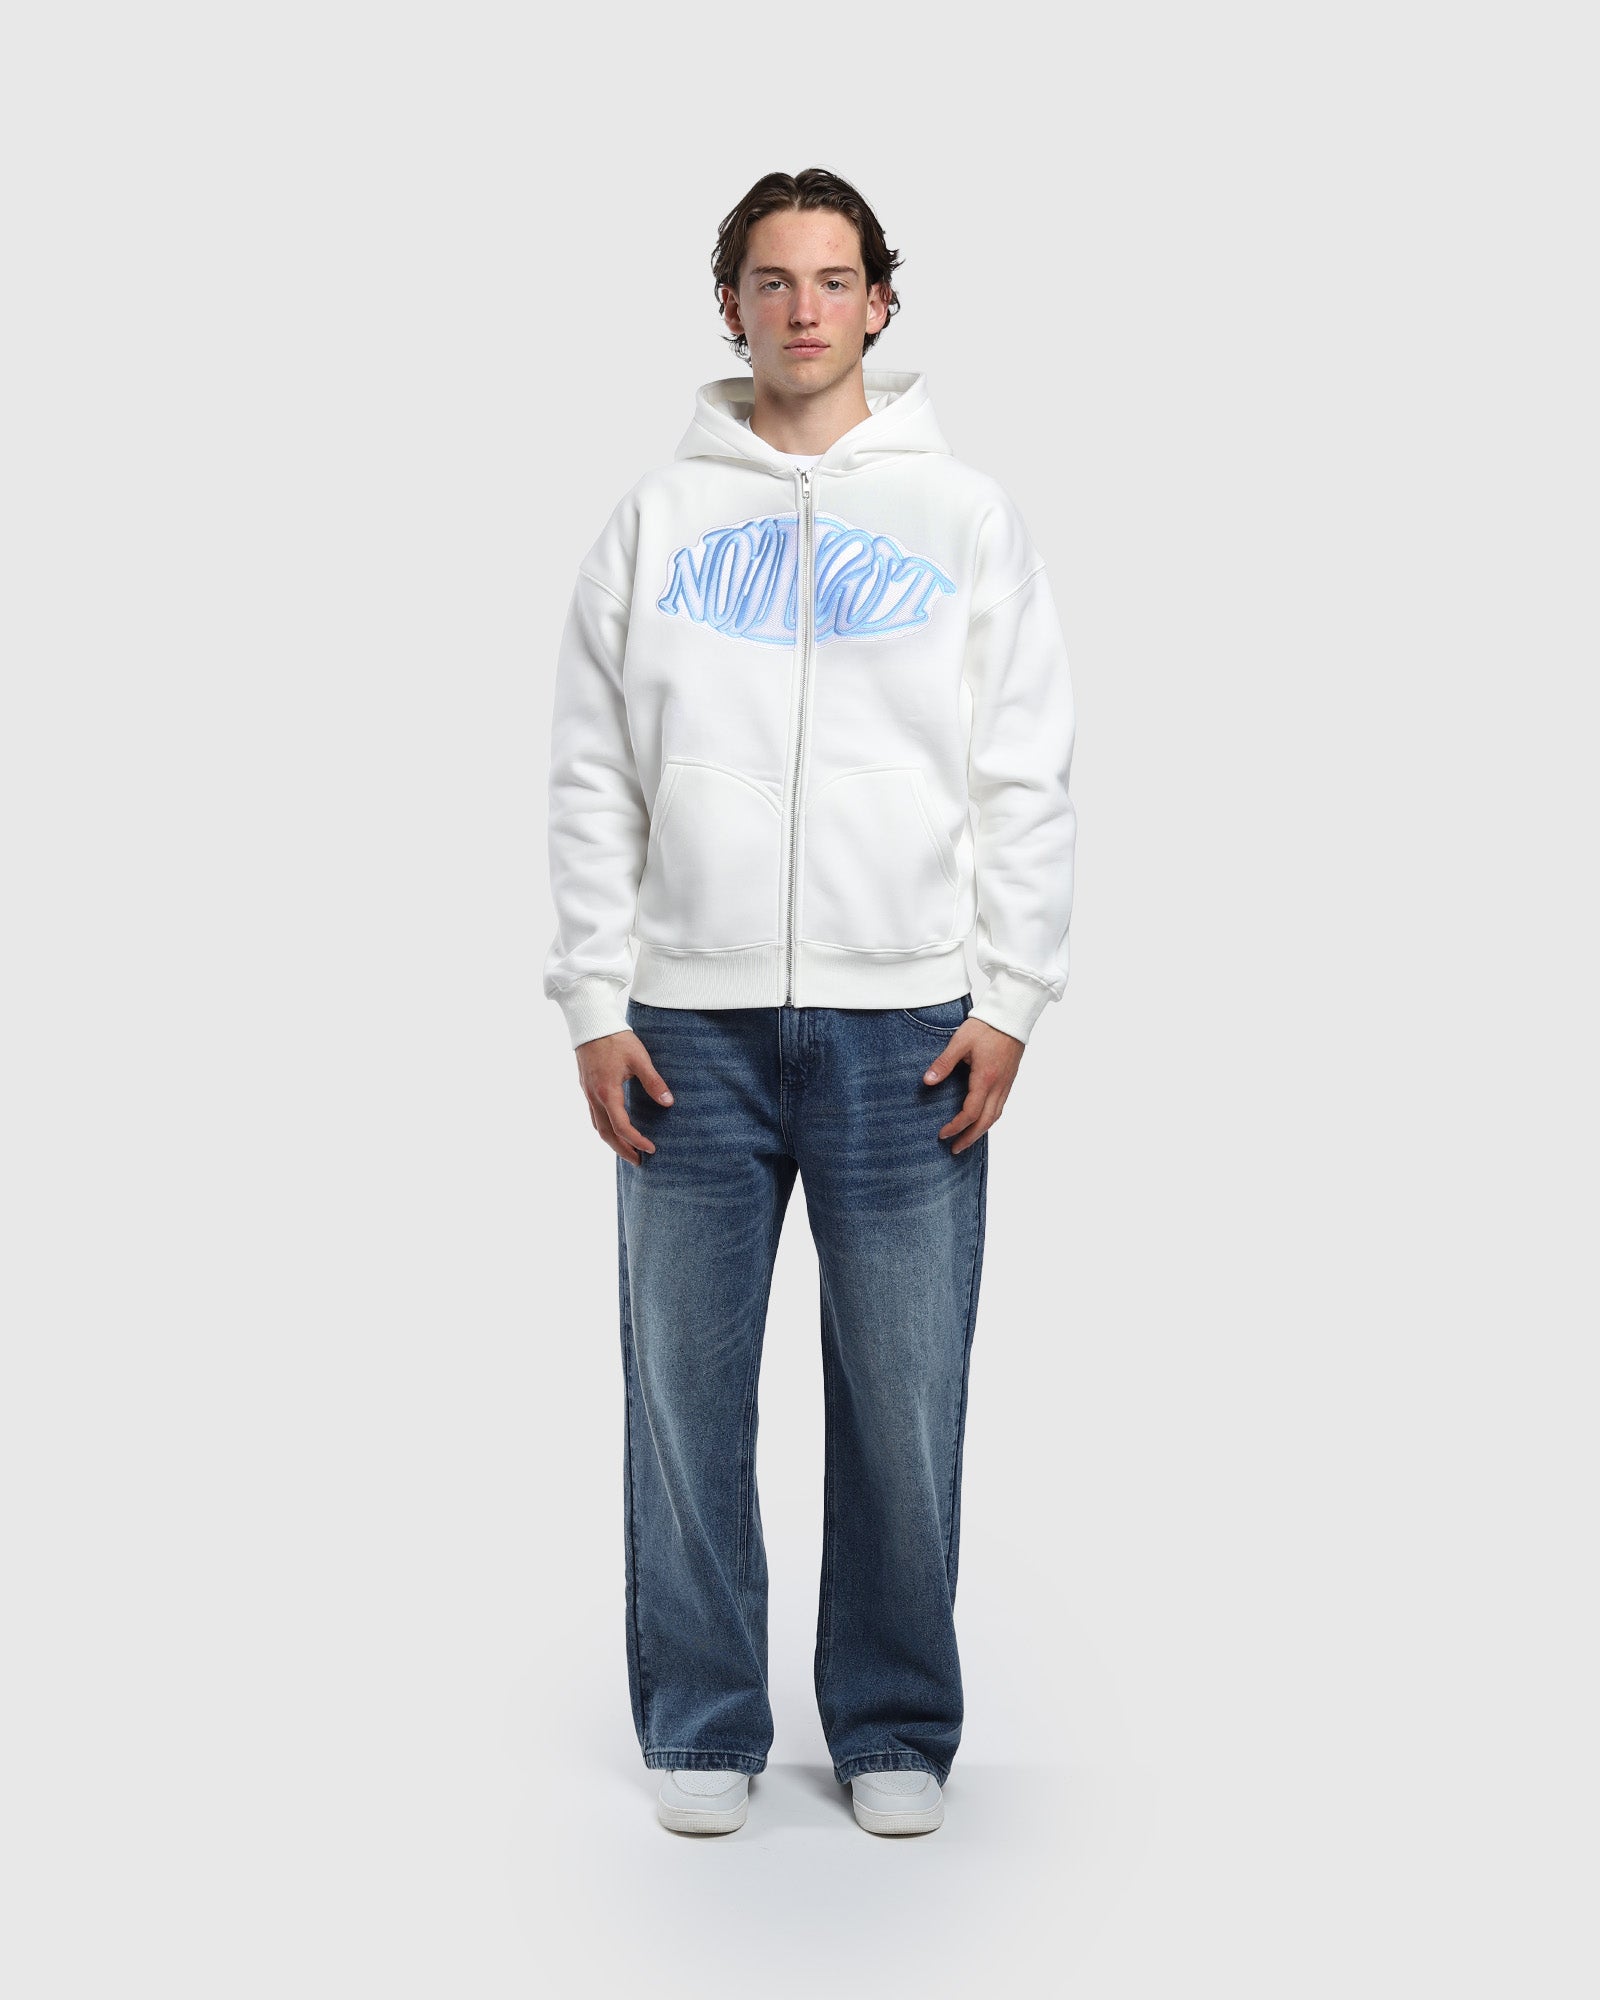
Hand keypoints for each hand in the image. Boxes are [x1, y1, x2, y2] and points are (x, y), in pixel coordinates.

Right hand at [575, 1029, 673, 1165]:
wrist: (591, 1022)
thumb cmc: (616, 1039)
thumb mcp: (639, 1059)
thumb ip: (654, 1082)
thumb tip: (668, 1103)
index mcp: (607, 1092)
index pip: (621, 1127)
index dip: (636, 1141)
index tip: (651, 1149)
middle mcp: (594, 1096)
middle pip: (606, 1133)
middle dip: (622, 1150)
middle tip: (639, 1162)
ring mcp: (588, 1093)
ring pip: (597, 1126)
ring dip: (612, 1141)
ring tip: (627, 1150)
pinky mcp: (586, 1087)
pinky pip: (593, 1115)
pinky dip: (605, 1127)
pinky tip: (615, 1127)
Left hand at [921, 1018, 1022, 1152]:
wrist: (1012, 1015)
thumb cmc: (986, 1026)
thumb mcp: (960, 1042)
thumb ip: (943, 1063)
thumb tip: (927, 1082)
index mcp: (985, 1078)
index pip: (971, 1112)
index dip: (956, 1126)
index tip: (942, 1134)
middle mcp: (999, 1085)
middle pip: (986, 1121)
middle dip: (970, 1138)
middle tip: (955, 1149)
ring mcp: (1006, 1083)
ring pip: (996, 1116)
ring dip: (981, 1131)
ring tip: (967, 1140)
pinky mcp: (1009, 1079)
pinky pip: (1001, 1106)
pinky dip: (990, 1119)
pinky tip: (981, 1120)